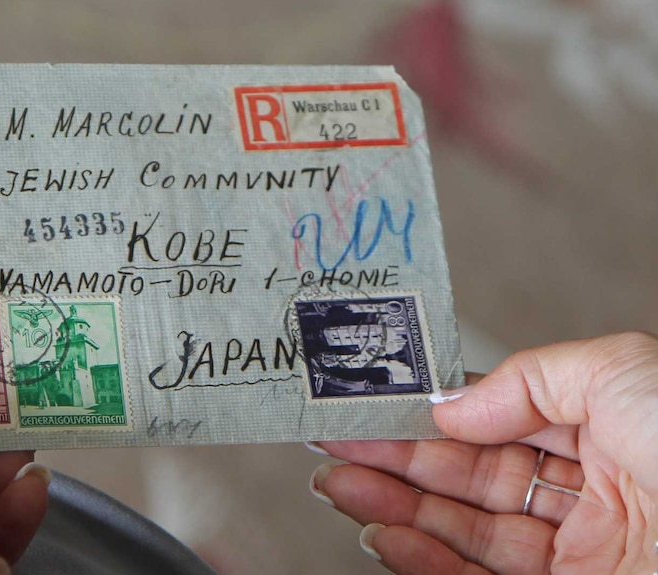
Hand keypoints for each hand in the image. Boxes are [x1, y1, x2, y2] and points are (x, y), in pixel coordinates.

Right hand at [310, 332, 657, 573]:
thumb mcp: (617, 368)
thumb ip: (526, 380)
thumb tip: (451, 405)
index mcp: (604, 431)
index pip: (493, 424)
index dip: (427, 417)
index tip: (371, 409)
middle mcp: (588, 493)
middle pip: (468, 477)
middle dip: (394, 461)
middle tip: (333, 448)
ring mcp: (578, 556)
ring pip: (464, 530)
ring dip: (394, 508)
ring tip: (338, 486)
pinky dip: (424, 558)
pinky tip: (384, 534)